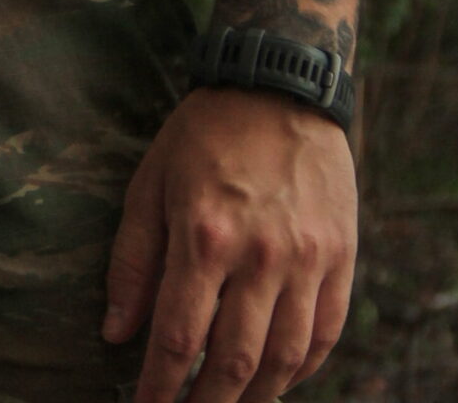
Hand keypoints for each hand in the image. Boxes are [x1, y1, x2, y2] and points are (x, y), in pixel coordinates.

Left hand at [103, 86, 355, 402]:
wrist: (279, 86)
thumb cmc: (205, 134)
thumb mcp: (151, 182)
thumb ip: (133, 259)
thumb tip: (116, 330)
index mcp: (204, 236)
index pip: (178, 338)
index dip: (159, 387)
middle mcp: (259, 256)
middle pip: (234, 363)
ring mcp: (305, 260)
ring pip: (283, 359)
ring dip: (256, 397)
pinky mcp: (340, 257)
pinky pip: (325, 334)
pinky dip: (302, 368)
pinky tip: (279, 379)